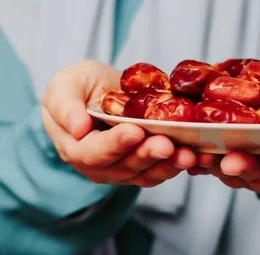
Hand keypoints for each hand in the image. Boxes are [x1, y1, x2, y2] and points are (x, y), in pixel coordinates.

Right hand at [42, 60, 196, 186]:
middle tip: (167, 144)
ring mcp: (119, 169)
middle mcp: (96, 165)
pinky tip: (195, 156)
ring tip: (187, 154)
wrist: (96, 89)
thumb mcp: (64, 85)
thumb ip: (65, 105)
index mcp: (72, 146)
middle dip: (146, 155)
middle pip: (122, 167)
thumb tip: (78, 128)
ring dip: (166, 165)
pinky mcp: (141, 167)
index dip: (114, 144)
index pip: (91, 152)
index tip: (134, 131)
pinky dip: (177, 165)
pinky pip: (158, 171)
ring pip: (143, 174)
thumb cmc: (77, 85)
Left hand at [189, 119, 259, 193]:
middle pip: (258, 176)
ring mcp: (249, 166)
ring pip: (228, 169)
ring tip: (199, 152)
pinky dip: (197, 153)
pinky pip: (210, 158)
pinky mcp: (227, 155)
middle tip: (231, 160)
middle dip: (245, 168)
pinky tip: (185, 145)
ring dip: (213, 162)